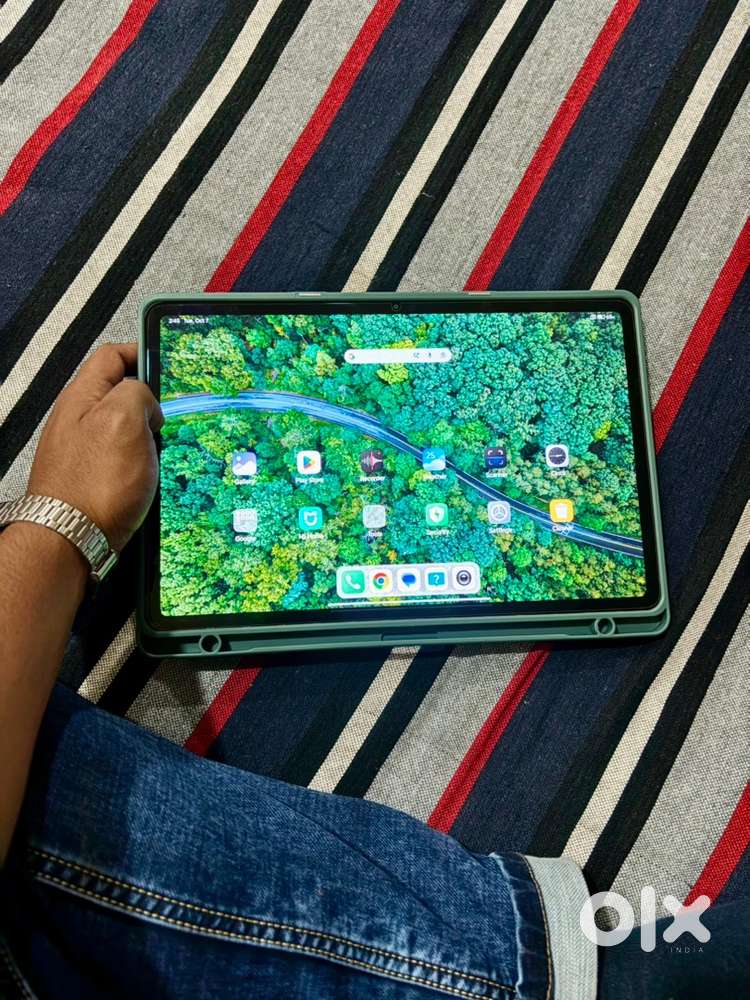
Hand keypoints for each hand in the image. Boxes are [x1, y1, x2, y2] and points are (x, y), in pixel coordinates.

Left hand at [27, 343, 162, 552]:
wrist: (72, 541)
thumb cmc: (95, 484)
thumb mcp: (123, 420)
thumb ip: (137, 393)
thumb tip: (147, 402)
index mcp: (83, 397)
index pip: (111, 357)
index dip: (142, 353)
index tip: (169, 362)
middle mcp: (79, 422)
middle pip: (120, 394)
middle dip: (151, 399)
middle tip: (175, 410)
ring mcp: (85, 452)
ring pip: (125, 429)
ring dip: (150, 434)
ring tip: (168, 446)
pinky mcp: (94, 479)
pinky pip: (124, 459)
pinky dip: (143, 461)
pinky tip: (155, 474)